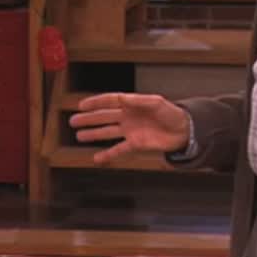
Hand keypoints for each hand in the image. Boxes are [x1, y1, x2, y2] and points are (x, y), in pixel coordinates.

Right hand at [69, 93, 189, 164]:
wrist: (184, 130)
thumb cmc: (171, 113)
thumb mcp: (156, 103)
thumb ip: (138, 101)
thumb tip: (122, 98)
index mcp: (132, 104)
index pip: (109, 102)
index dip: (95, 103)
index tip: (80, 105)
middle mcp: (128, 117)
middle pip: (104, 117)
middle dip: (88, 119)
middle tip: (72, 121)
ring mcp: (130, 131)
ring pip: (107, 132)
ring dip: (93, 134)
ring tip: (79, 136)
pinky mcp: (136, 144)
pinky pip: (119, 149)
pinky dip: (108, 154)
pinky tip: (96, 158)